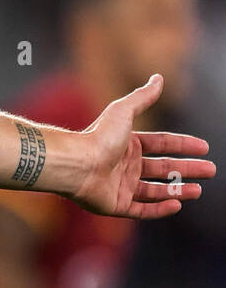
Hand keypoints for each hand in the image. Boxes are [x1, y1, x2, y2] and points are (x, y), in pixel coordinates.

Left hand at [70, 74, 215, 218]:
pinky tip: (177, 205)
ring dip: (177, 190)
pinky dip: (160, 209)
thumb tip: (158, 77)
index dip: (183, 145)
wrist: (76, 164)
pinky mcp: (116, 205)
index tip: (204, 147)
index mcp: (127, 143)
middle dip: (188, 169)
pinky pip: (142, 210)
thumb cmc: (99, 137)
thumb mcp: (124, 112)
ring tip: (197, 190)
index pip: (161, 144)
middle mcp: (124, 164)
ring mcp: (120, 185)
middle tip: (210, 170)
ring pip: (155, 190)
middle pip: (162, 168)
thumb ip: (142, 97)